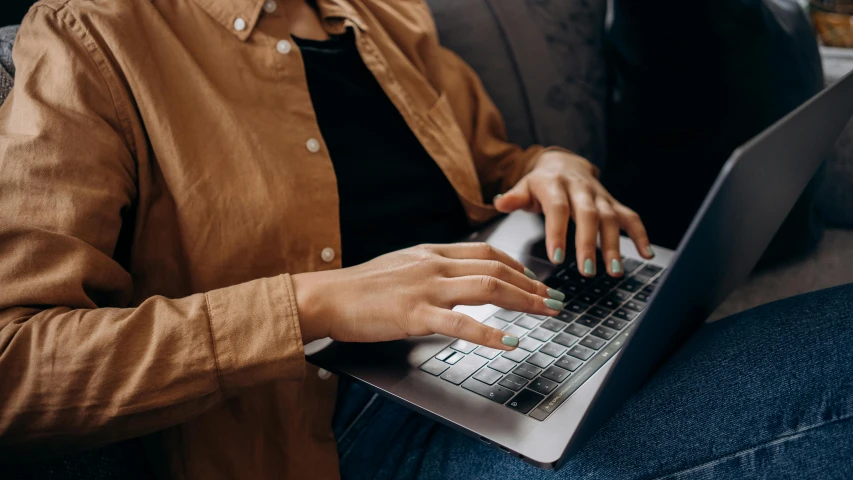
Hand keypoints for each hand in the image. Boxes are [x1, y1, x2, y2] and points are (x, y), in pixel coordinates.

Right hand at [291, 243, 565, 348]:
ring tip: (548, 314)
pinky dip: (491, 333)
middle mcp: (434, 264)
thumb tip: (455, 277)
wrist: (327, 297)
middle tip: (556, 300)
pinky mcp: (415, 314)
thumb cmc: (359, 287)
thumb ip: (430, 268)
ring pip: (489, 288)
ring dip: (525, 302)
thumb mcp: (400, 266)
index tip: (536, 280)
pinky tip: (510, 341)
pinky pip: (462, 323)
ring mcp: (426, 288)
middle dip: (533, 285)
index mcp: (431, 252)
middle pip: (497, 268)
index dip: (518, 266)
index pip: (486, 252)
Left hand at [493, 150, 652, 276]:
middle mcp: (580, 188)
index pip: (557, 208)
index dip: (558, 232)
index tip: (557, 257)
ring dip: (614, 245)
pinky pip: (630, 217)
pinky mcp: (613, 202)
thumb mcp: (523, 187)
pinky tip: (646, 254)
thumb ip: (514, 197)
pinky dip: (640, 235)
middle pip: (588, 215)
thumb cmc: (540, 183)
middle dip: (589, 244)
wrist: (563, 162)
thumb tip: (500, 202)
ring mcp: (599, 195)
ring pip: (610, 218)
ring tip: (614, 270)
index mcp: (555, 184)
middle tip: (588, 271)